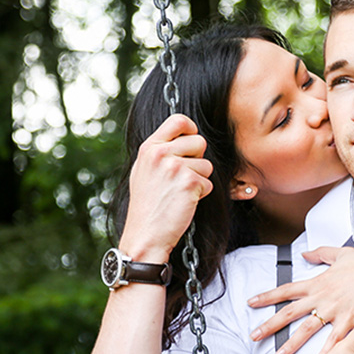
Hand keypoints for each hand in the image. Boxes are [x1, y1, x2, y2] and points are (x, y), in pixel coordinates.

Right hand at [120, 114, 213, 261]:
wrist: (145, 234)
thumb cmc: (147, 205)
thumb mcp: (144, 170)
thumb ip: (161, 151)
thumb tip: (183, 136)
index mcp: (149, 147)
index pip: (178, 120)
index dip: (191, 129)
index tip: (191, 140)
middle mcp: (160, 153)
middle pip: (199, 141)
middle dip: (198, 160)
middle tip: (183, 177)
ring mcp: (175, 167)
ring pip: (207, 164)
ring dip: (199, 180)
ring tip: (180, 192)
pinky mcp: (189, 182)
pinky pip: (208, 182)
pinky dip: (201, 194)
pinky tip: (184, 202)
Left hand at [248, 247, 353, 353]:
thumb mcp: (341, 254)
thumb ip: (321, 254)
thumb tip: (305, 253)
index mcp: (318, 283)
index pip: (286, 290)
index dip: (267, 296)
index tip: (252, 302)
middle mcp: (322, 297)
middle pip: (289, 312)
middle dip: (270, 325)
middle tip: (254, 335)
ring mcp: (335, 310)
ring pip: (307, 329)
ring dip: (291, 344)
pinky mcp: (350, 320)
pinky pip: (334, 341)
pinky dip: (324, 353)